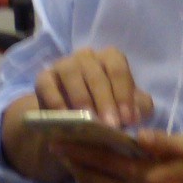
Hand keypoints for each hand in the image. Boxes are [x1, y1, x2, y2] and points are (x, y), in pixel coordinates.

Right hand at [33, 47, 153, 129]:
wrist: (72, 117)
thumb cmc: (105, 108)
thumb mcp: (127, 108)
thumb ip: (139, 108)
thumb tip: (137, 114)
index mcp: (109, 59)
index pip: (118, 69)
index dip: (124, 94)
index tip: (128, 120)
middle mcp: (86, 57)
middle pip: (96, 73)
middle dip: (105, 101)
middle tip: (111, 125)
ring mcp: (63, 65)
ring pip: (72, 73)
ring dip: (82, 98)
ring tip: (88, 120)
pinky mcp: (43, 78)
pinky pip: (47, 84)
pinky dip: (56, 101)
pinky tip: (65, 117)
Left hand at [53, 130, 182, 182]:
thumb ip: (161, 141)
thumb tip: (135, 134)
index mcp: (146, 175)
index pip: (101, 160)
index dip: (76, 150)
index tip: (57, 141)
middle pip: (91, 179)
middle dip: (72, 164)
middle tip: (59, 150)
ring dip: (80, 179)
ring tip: (73, 164)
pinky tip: (91, 181)